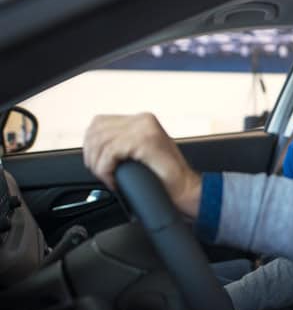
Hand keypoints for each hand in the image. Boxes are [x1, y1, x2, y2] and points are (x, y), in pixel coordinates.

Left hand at [83, 113, 201, 217]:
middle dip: (91, 155)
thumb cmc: (165, 177)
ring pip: (101, 142)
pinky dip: (106, 170)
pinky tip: (114, 180)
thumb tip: (94, 147)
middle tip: (101, 173)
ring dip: (99, 165)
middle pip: (96, 130)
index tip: (95, 162)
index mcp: (142, 120)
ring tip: (108, 178)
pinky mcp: (144, 141)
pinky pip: (110, 153)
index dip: (90, 143)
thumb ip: (123, 143)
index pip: (100, 122)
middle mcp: (143, 120)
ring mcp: (145, 129)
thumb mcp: (141, 152)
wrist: (186, 188)